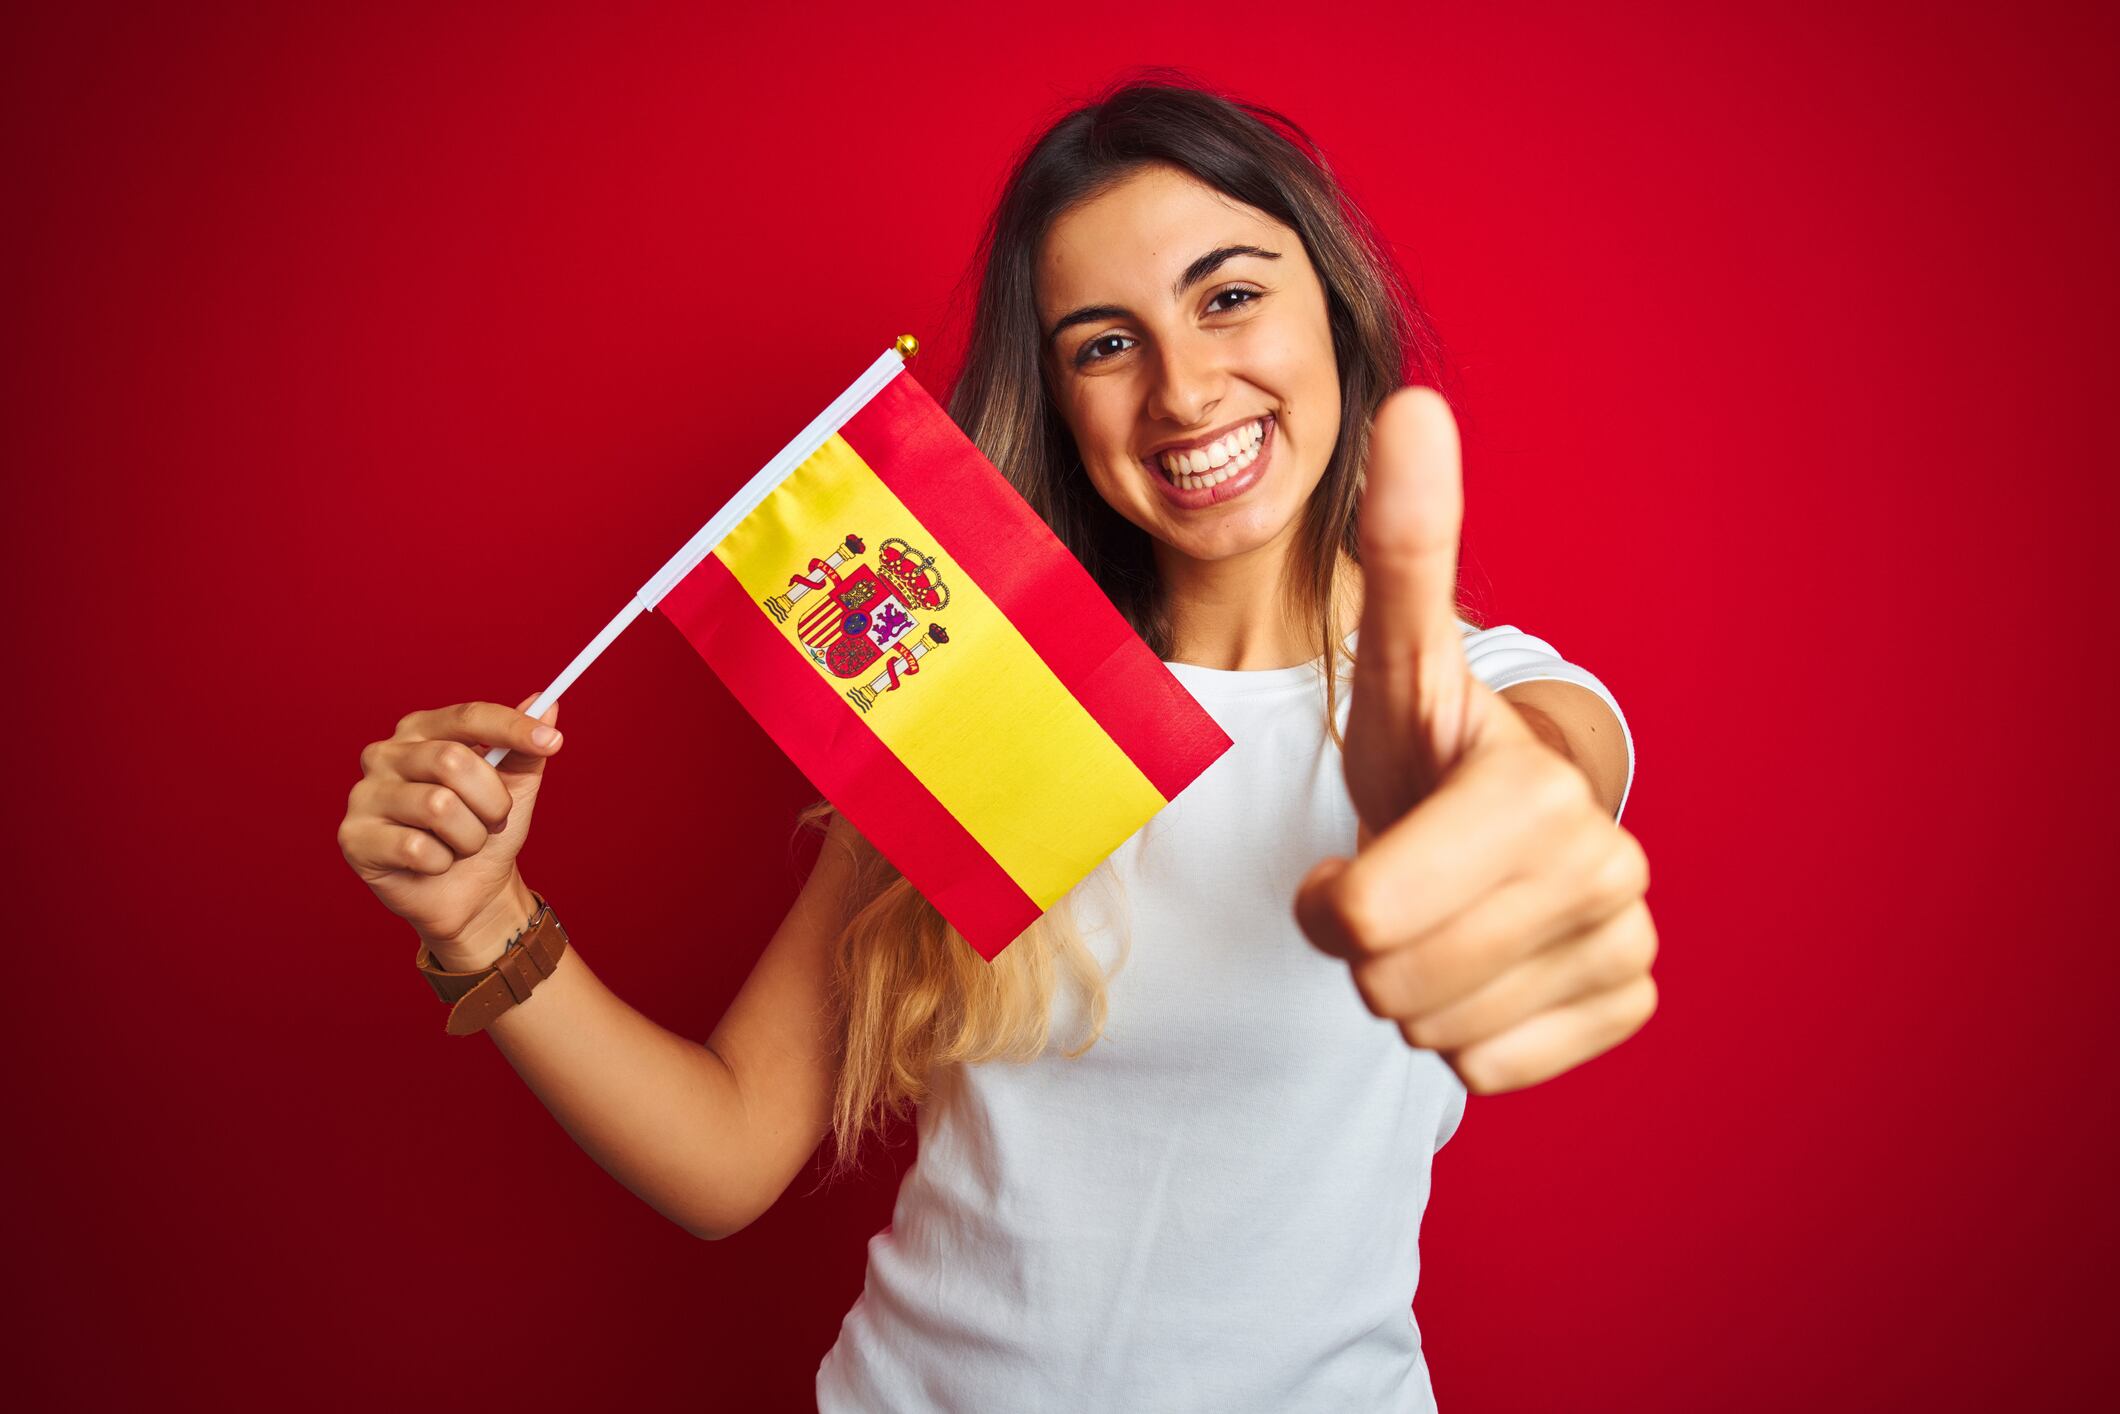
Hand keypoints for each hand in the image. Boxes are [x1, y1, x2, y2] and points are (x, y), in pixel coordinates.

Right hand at [337, 693, 562, 966]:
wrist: (471, 894)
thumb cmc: (486, 831)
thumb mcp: (515, 788)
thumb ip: (525, 748)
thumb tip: (546, 703)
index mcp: (421, 730)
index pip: (467, 716)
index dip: (512, 727)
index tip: (553, 742)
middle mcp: (384, 753)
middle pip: (452, 760)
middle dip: (491, 800)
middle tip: (496, 821)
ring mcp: (364, 794)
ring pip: (438, 806)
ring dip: (469, 836)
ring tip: (463, 845)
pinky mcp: (354, 837)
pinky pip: (416, 848)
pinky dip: (441, 863)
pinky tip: (434, 865)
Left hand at [1293, 387, 1656, 1093]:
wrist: (1490, 831)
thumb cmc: (1426, 748)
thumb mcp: (1395, 663)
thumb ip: (1400, 550)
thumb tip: (1414, 403)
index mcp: (1536, 791)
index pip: (1365, 920)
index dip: (1331, 902)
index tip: (1358, 852)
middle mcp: (1606, 868)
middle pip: (1390, 983)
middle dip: (1368, 946)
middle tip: (1398, 883)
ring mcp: (1627, 944)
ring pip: (1432, 1033)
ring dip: (1409, 986)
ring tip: (1440, 914)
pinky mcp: (1628, 1003)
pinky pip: (1484, 1072)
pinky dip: (1462, 1031)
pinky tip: (1483, 961)